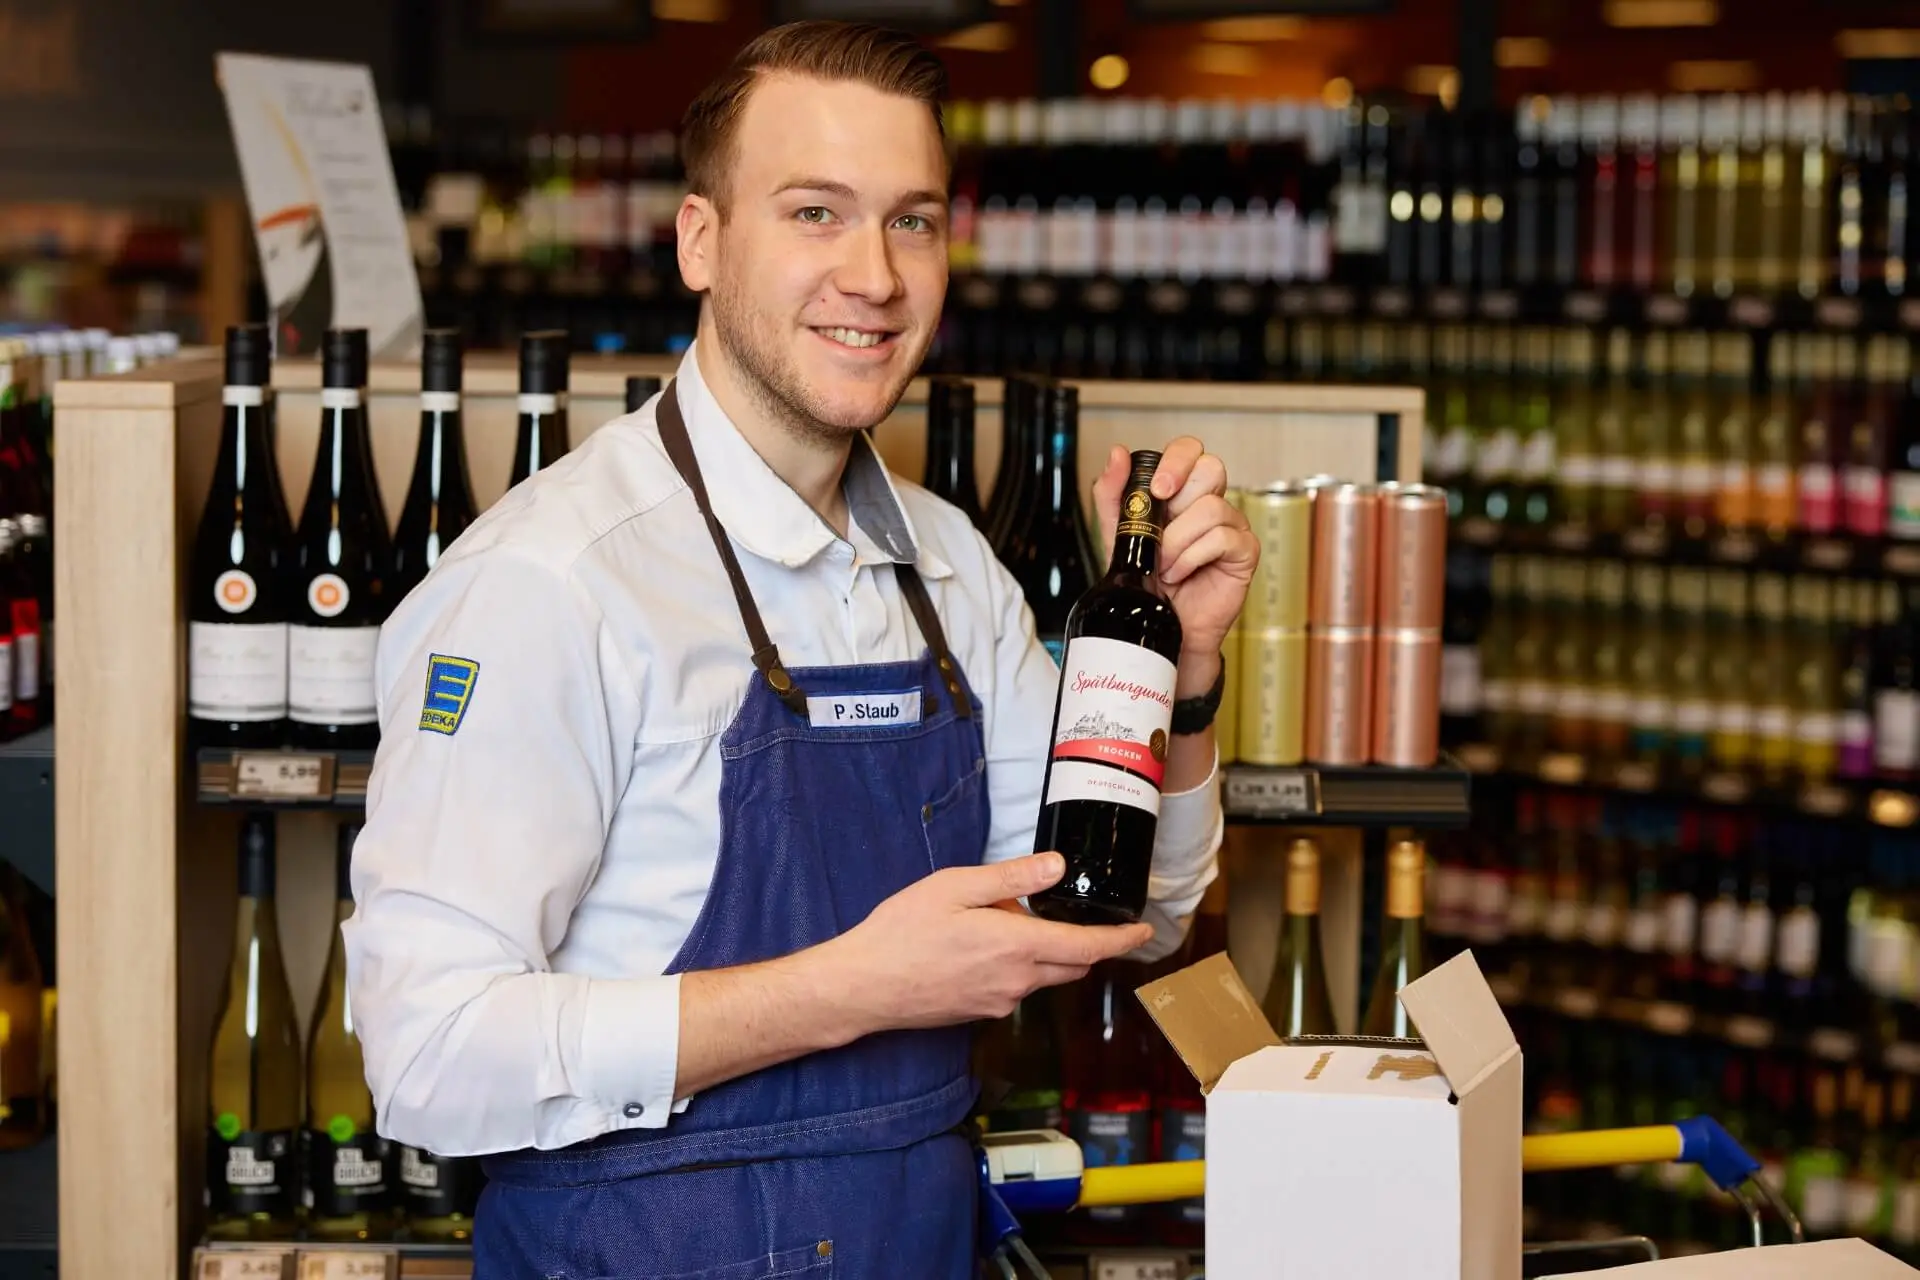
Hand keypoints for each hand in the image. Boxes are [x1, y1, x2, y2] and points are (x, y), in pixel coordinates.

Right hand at [823, 853, 1153, 1032]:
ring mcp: (998, 1003)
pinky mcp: (980, 1013)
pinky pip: (1015, 987)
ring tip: (995, 920)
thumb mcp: (956, 887)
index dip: (1121, 940)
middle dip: (1082, 942)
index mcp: (1016, 947)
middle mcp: (1016, 983)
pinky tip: (977, 946)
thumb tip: (1057, 867)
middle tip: (1057, 909)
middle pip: (1072, 966)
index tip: (1144, 930)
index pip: (1088, 948)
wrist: (863, 986)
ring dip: (1041, 951)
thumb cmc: (902, 932)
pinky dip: (1015, 965)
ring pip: (1042, 976)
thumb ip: (1012, 879)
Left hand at [1093, 438, 1258, 662]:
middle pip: (1211, 468)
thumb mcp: (1119, 534)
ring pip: (1210, 508)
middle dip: (1178, 496)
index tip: (1156, 488)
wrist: (1162, 622)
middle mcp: (1212, 502)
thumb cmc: (1147, 579)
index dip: (1176, 461)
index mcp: (1184, 492)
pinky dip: (1192, 556)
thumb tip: (1118, 454)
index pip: (1191, 451)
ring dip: (1177, 540)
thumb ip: (1113, 494)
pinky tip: (1180, 572)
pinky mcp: (1244, 551)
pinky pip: (1222, 538)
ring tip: (1164, 564)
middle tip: (1158, 525)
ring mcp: (1232, 526)